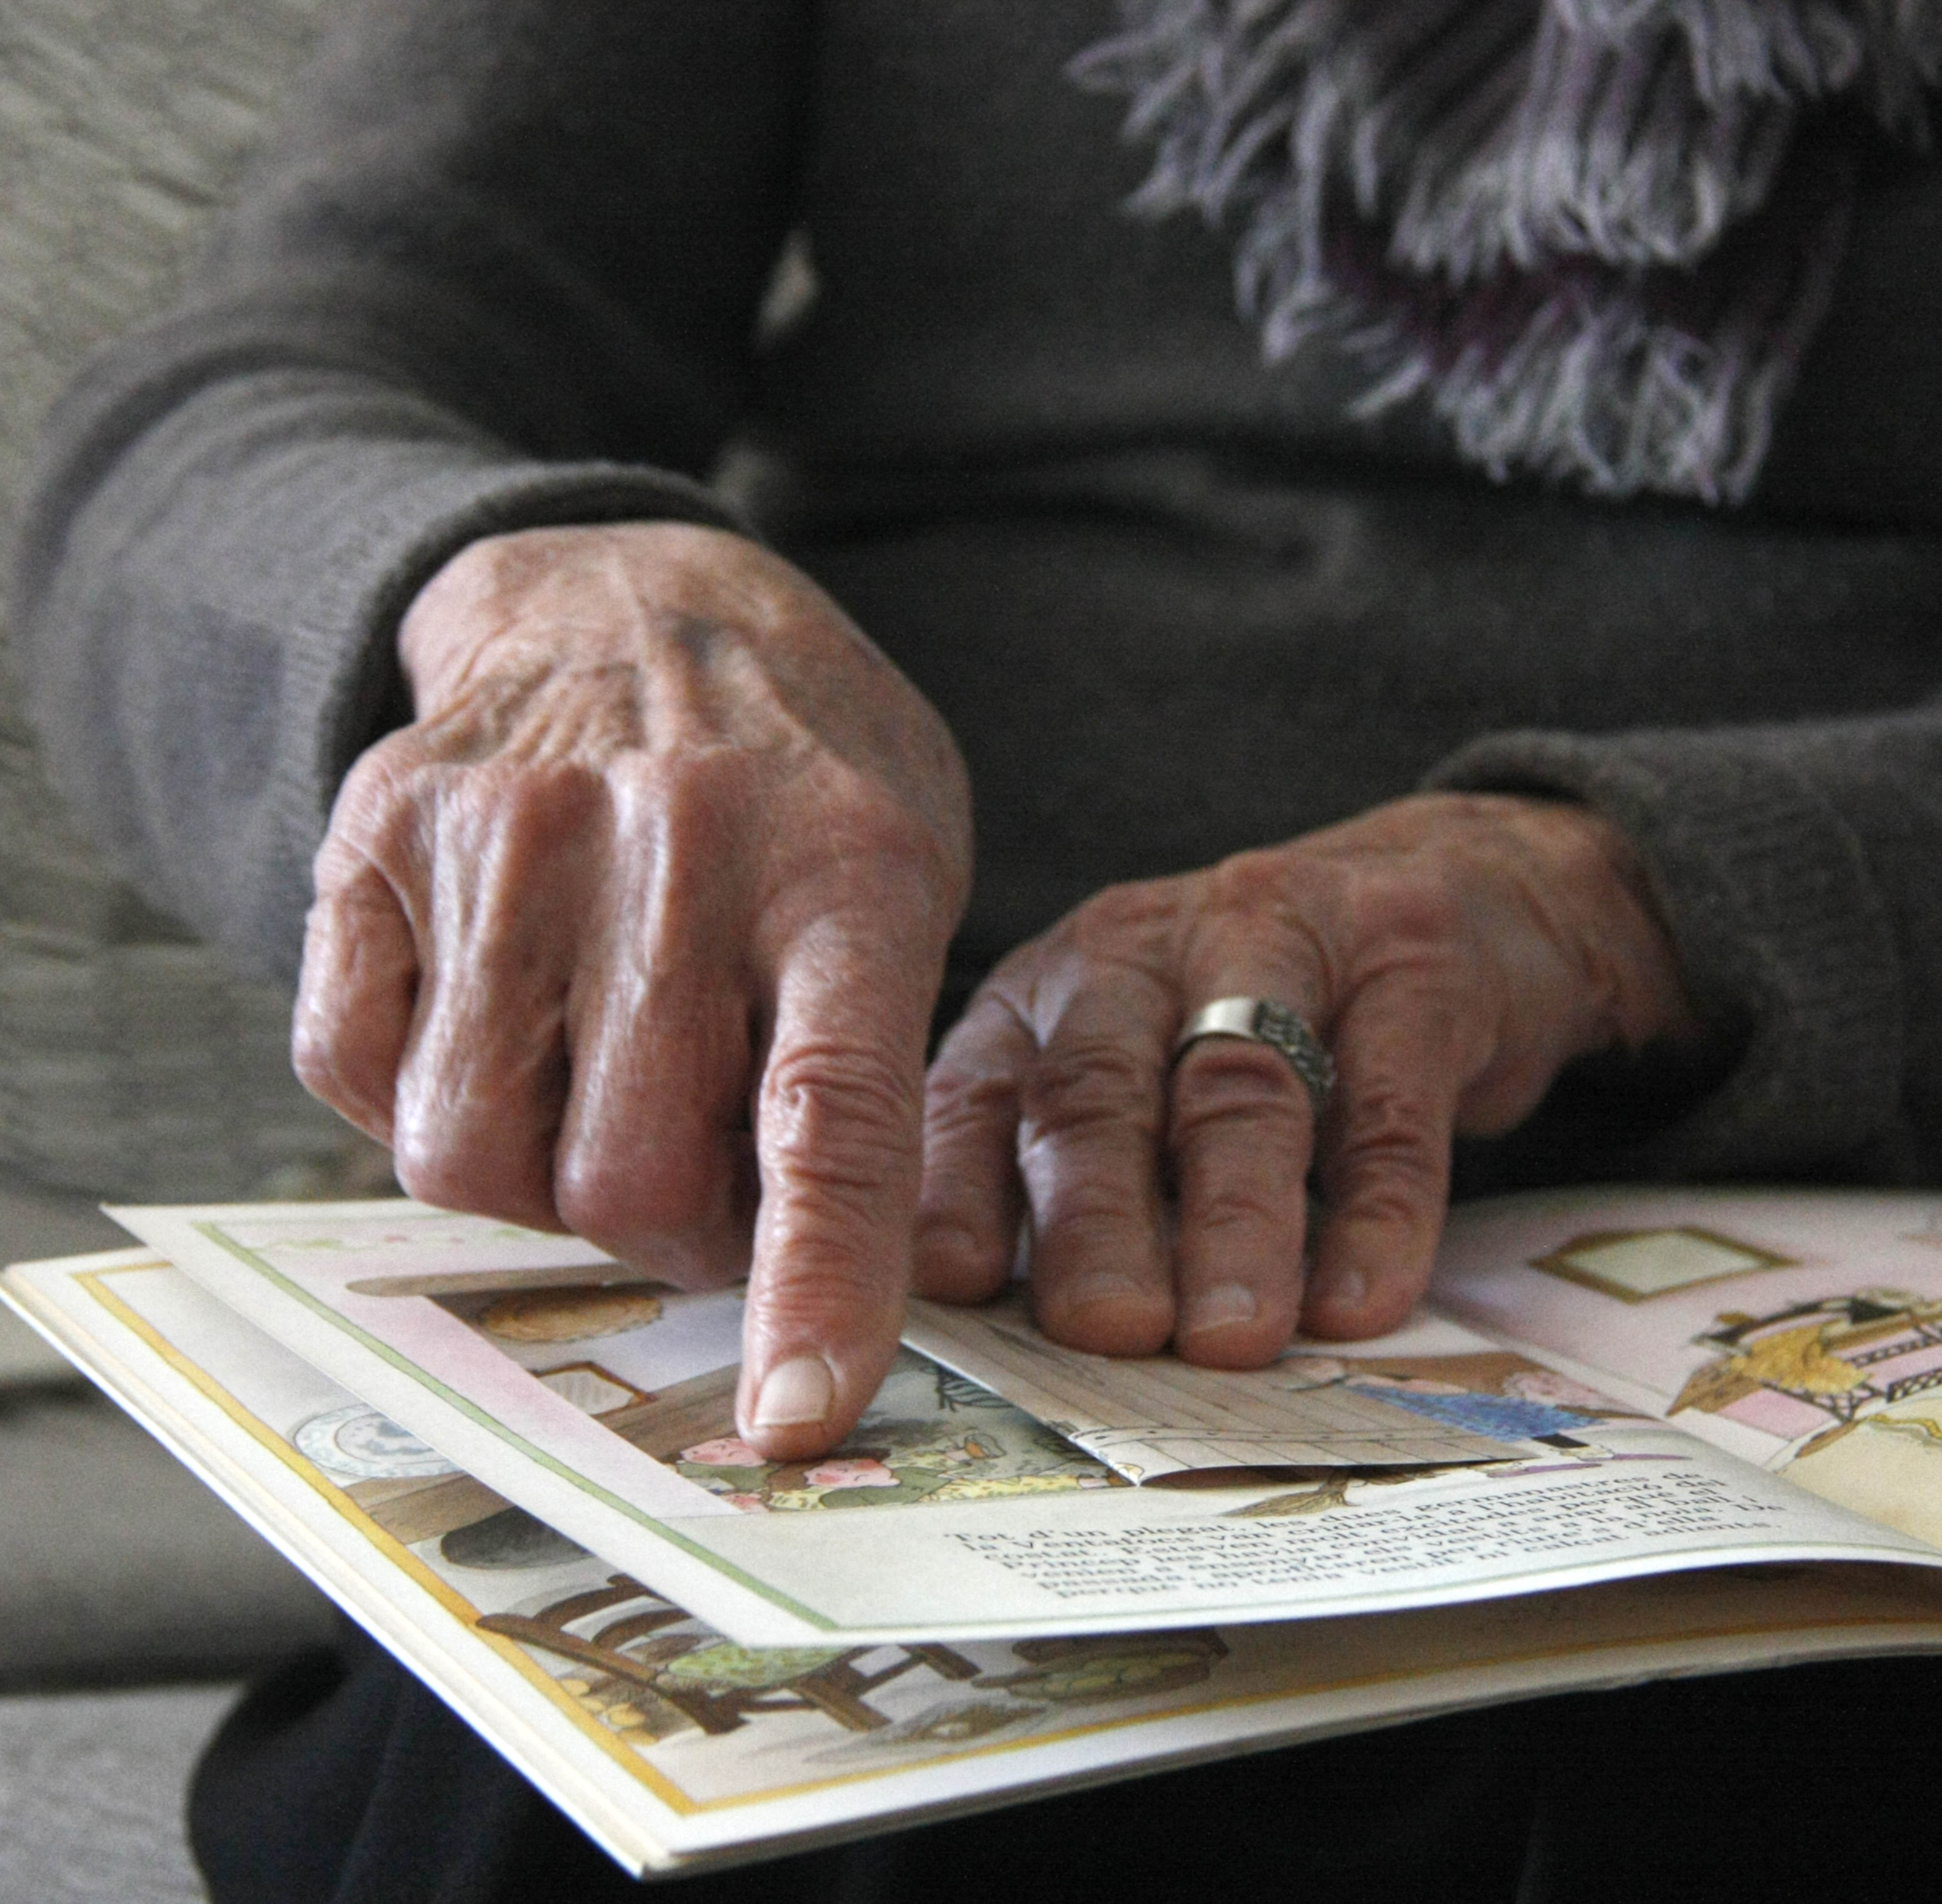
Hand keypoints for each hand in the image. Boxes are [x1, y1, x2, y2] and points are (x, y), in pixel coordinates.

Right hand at [293, 523, 971, 1456]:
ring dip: (539, 1179)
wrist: (637, 597)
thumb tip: (809, 1289)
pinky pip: (353, 1076)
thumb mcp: (901, 886)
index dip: (815, 1284)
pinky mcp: (375, 833)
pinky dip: (423, 1105)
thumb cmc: (799, 779)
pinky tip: (499, 1030)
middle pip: (629, 1172)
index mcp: (843, 873)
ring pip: (473, 1151)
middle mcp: (672, 841)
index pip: (828, 1117)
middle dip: (666, 1237)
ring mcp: (507, 830)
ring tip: (596, 1092)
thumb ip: (871, 1074)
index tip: (797, 1416)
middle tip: (699, 1180)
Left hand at [914, 793, 1697, 1362]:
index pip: (980, 1090)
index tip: (952, 1287)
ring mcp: (1283, 945)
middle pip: (1100, 1088)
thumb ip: (1083, 1179)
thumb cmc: (1266, 1010)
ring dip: (1230, 1222)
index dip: (957, 1190)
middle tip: (1101, 1328)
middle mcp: (1149, 953)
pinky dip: (1374, 1212)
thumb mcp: (1146, 1064)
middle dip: (1093, 1218)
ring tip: (1230, 1335)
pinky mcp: (1413, 966)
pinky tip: (1357, 1300)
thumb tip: (1022, 1341)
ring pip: (1239, 1088)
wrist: (1457, 874)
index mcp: (1059, 989)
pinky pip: (1386, 1102)